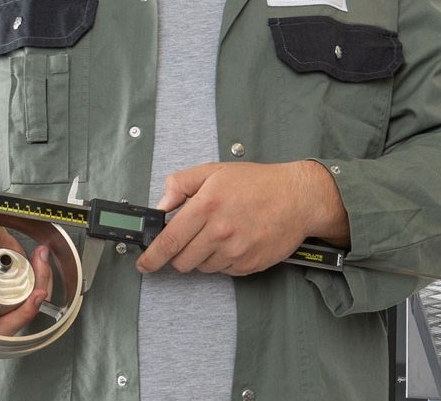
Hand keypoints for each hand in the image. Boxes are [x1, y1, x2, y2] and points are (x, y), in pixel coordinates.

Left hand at [135, 161, 347, 276]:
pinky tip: (233, 241)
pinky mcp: (249, 265)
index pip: (169, 241)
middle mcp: (219, 232)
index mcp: (206, 206)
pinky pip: (224, 270)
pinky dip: (222, 260)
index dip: (151, 257)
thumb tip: (161, 205)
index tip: (143, 264)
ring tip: (217, 234)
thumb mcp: (213, 171)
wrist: (298, 198)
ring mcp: (236, 251)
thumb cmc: (257, 183)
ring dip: (202, 256)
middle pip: (182, 261)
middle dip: (178, 255)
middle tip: (188, 239)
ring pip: (202, 267)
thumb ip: (180, 184)